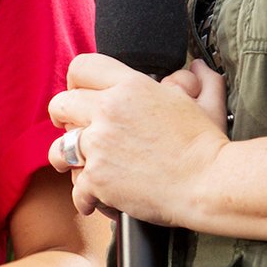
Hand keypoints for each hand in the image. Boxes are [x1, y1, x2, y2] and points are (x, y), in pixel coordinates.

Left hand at [48, 56, 229, 226]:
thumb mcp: (205, 102)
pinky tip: (97, 199)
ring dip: (66, 158)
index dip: (76, 82)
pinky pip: (75, 187)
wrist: (207, 183)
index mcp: (131, 86)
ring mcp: (99, 144)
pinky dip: (86, 197)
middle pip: (60, 104)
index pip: (82, 67)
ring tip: (76, 165)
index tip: (80, 94)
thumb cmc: (207, 145)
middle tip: (72, 128)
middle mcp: (109, 110)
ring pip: (59, 148)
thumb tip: (198, 67)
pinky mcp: (97, 178)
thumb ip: (200, 80)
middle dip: (62, 118)